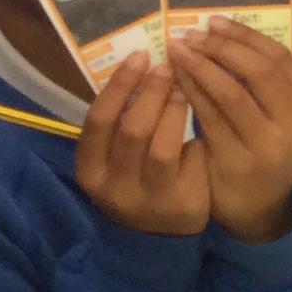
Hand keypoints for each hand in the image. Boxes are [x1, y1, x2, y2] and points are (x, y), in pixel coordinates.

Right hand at [76, 51, 208, 237]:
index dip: (119, 85)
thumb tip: (144, 64)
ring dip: (173, 108)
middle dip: (151, 92)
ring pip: (159, 145)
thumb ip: (124, 119)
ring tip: (184, 85)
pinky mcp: (179, 204)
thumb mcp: (119, 155)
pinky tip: (202, 113)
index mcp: (90, 169)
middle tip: (169, 65)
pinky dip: (192, 132)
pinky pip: (187, 160)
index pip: (98, 119)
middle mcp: (112, 186)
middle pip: (130, 129)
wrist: (161, 235)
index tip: (140, 56)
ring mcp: (146, 199)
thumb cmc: (139, 178)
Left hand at [168, 19, 291, 244]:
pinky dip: (191, 92)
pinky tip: (175, 79)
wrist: (258, 207)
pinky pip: (210, 117)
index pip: (278, 58)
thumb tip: (220, 33)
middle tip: (191, 35)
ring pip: (232, 92)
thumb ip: (258, 82)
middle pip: (259, 71)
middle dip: (222, 47)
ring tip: (177, 50)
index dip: (245, 36)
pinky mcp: (236, 161)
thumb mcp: (274, 116)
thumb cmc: (261, 150)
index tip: (213, 22)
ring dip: (201, 65)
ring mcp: (267, 145)